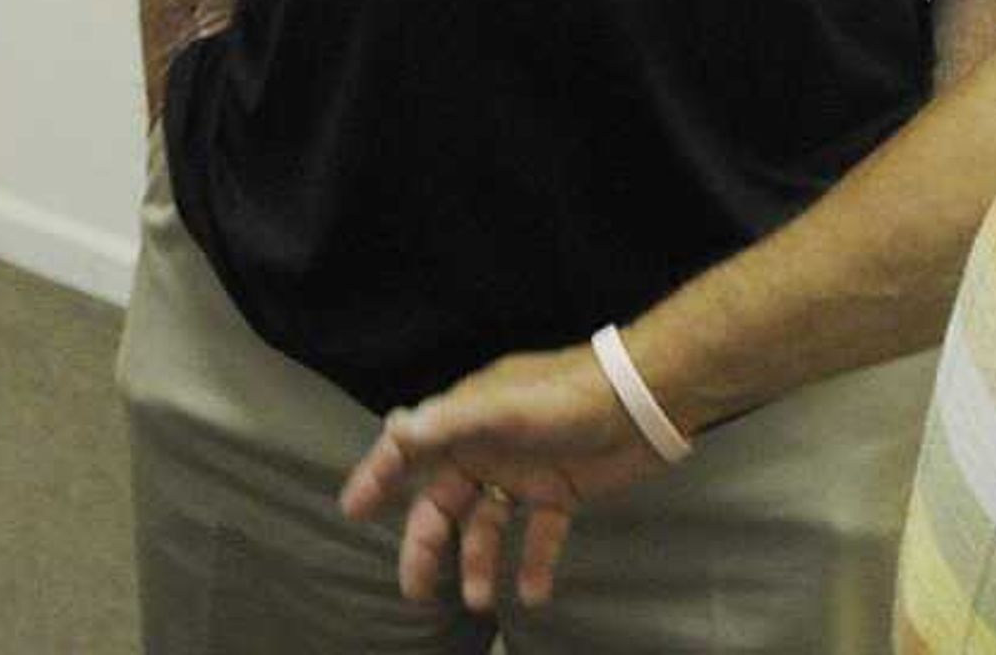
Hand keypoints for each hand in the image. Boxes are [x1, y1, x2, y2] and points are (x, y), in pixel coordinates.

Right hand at [335, 342, 676, 610]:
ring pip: (488, 527)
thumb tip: (396, 429)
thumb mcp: (507, 406)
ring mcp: (523, 474)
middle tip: (416, 591)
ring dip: (480, 563)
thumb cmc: (569, 395)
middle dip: (427, 545)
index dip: (379, 476)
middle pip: (444, 503)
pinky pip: (539, 537)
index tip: (351, 509)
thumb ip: (452, 420)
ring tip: (481, 600)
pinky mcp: (560, 493)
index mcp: (466, 421)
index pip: (411, 449)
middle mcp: (487, 449)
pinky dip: (535, 565)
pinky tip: (534, 596)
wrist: (644, 400)